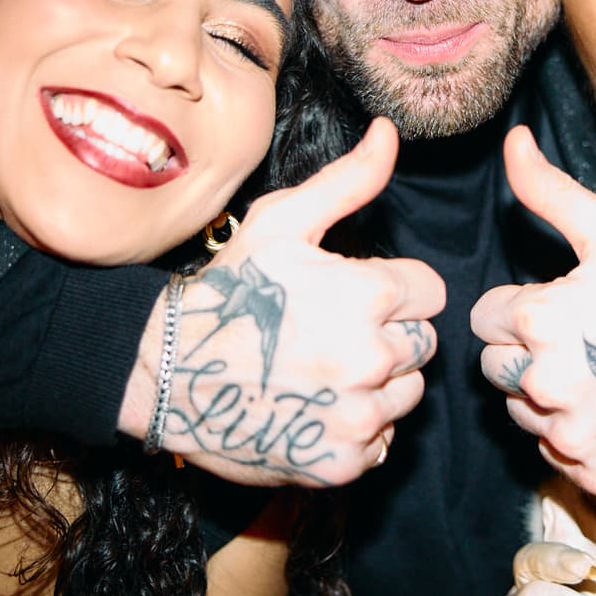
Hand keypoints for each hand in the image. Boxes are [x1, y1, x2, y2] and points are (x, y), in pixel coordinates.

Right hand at [121, 119, 445, 485]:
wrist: (165, 372)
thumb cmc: (228, 289)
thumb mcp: (283, 219)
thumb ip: (349, 179)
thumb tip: (388, 132)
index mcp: (368, 294)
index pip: (430, 292)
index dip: (393, 288)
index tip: (354, 293)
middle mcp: (372, 358)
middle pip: (422, 344)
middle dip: (388, 334)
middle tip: (332, 330)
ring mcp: (358, 415)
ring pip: (408, 394)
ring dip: (378, 383)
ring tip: (322, 369)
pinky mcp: (343, 463)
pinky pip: (382, 442)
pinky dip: (356, 428)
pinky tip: (315, 406)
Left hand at [472, 127, 595, 496]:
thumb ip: (545, 188)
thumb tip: (512, 138)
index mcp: (538, 321)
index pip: (485, 319)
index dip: (522, 308)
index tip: (564, 305)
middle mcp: (547, 384)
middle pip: (497, 370)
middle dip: (529, 352)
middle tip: (587, 339)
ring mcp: (575, 436)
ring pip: (524, 413)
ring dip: (549, 396)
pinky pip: (558, 456)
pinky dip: (580, 437)